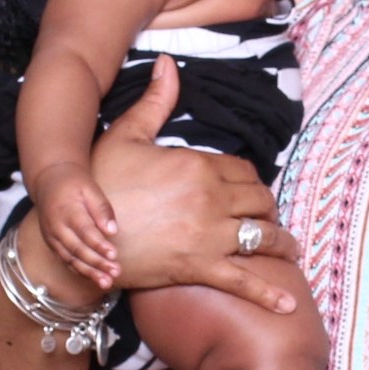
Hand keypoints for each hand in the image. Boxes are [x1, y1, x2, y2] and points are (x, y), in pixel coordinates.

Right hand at [29, 165, 121, 287]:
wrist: (49, 182)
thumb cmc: (74, 184)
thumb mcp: (90, 189)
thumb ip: (102, 209)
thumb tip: (113, 231)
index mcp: (66, 211)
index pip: (85, 231)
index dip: (99, 245)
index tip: (114, 255)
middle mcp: (56, 227)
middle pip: (78, 249)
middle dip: (97, 263)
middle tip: (115, 272)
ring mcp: (52, 238)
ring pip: (71, 259)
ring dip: (89, 273)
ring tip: (107, 282)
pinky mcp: (52, 244)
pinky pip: (66, 261)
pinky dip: (80, 271)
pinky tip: (95, 278)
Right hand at [87, 56, 300, 311]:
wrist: (78, 235)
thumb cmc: (98, 183)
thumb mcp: (125, 135)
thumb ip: (155, 101)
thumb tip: (168, 63)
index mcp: (197, 165)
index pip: (243, 171)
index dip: (250, 181)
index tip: (250, 191)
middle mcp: (211, 199)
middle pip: (259, 201)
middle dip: (268, 209)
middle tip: (269, 218)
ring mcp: (208, 235)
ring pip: (262, 237)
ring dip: (281, 243)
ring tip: (289, 250)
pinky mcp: (199, 267)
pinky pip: (243, 281)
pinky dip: (269, 294)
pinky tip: (288, 306)